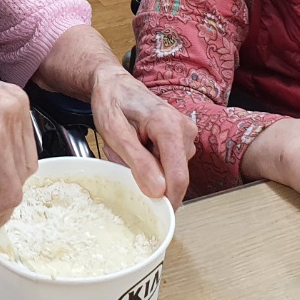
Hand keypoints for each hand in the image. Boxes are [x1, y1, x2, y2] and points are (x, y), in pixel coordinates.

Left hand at [88, 65, 196, 206]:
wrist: (114, 84)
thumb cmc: (112, 102)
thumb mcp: (115, 133)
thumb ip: (138, 162)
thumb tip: (158, 191)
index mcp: (170, 127)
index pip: (178, 177)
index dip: (167, 201)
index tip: (153, 215)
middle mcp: (186, 131)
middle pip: (173, 176)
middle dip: (146, 177)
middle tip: (121, 156)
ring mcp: (187, 135)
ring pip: (169, 171)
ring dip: (145, 169)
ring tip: (126, 147)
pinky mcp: (183, 140)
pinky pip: (168, 164)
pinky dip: (149, 162)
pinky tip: (136, 145)